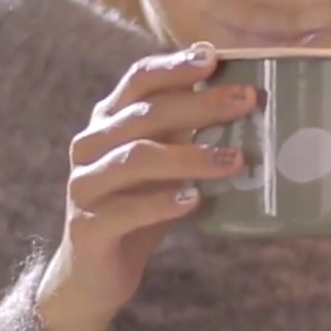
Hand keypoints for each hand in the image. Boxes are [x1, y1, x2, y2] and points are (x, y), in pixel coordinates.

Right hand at [40, 42, 255, 323]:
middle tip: (245, 101)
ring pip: (137, 158)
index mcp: (108, 121)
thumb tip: (236, 91)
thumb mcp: (164, 164)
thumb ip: (186, 130)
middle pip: (145, 115)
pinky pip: (127, 210)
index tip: (213, 57)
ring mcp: (84, 186)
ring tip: (235, 159)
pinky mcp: (87, 226)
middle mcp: (90, 145)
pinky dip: (163, 203)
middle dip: (199, 105)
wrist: (95, 273)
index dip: (174, 66)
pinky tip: (194, 201)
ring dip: (190, 156)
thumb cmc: (139, 206)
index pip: (139, 80)